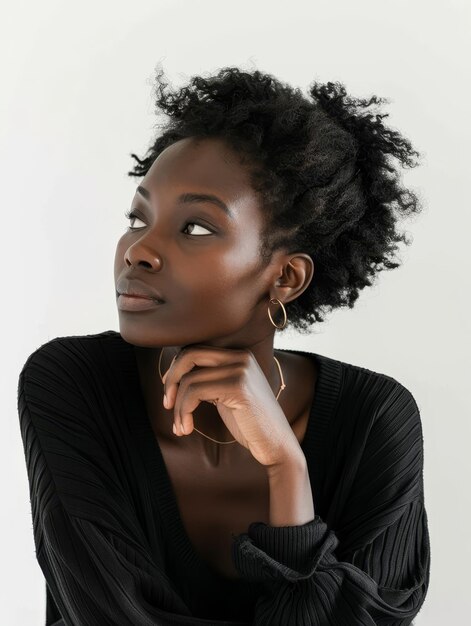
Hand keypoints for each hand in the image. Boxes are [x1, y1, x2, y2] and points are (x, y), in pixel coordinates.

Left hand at [162, 344, 302, 467]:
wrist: (276, 444)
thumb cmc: (249, 423)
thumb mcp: (225, 394)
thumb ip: (208, 380)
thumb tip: (174, 375)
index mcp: (238, 356)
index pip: (195, 350)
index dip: (176, 370)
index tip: (170, 393)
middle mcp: (241, 357)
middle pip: (189, 355)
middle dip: (171, 381)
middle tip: (167, 405)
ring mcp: (241, 370)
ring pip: (189, 380)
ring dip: (177, 407)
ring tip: (180, 426)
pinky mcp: (238, 386)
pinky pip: (195, 393)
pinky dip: (183, 412)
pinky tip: (187, 428)